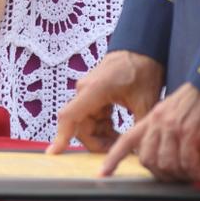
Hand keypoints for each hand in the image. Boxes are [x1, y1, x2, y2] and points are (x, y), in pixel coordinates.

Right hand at [49, 49, 165, 154]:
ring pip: (86, 122)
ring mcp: (88, 90)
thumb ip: (138, 129)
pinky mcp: (93, 92)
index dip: (61, 136)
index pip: (70, 116)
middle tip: (116, 152)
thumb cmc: (144, 69)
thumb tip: (136, 153)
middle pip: (79, 125)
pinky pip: (91, 116)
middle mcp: (85, 89)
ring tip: (121, 141)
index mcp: (94, 89)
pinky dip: (103, 126)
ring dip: (101, 135)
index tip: (53, 153)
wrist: (144, 46)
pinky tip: (118, 132)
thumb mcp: (146, 102)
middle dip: (96, 142)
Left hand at [100, 82, 199, 183]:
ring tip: (195, 176)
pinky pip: (189, 164)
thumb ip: (170, 140)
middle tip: (180, 178)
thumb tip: (180, 170)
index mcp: (151, 118)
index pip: (126, 141)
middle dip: (162, 175)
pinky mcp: (192, 133)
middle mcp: (159, 124)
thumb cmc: (199, 102)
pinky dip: (198, 175)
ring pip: (168, 165)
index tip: (103, 175)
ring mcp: (174, 129)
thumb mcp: (175, 115)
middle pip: (149, 161)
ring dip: (182, 176)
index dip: (113, 159)